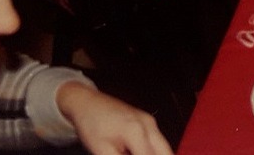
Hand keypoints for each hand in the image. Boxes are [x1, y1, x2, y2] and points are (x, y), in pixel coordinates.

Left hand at [57, 81, 172, 154]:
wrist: (87, 103)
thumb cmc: (91, 125)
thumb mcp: (101, 151)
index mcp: (136, 131)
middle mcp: (148, 124)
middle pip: (166, 152)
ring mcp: (149, 121)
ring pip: (164, 147)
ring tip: (130, 153)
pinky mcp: (148, 121)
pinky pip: (157, 141)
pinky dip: (151, 152)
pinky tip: (134, 152)